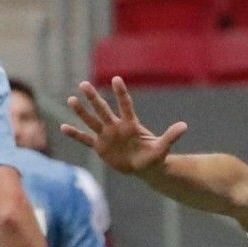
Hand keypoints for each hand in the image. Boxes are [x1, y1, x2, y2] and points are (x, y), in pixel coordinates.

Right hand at [62, 79, 189, 175]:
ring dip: (81, 112)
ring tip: (71, 99)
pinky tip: (63, 127)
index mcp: (131, 124)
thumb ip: (171, 136)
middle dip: (94, 98)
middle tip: (83, 84)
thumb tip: (184, 126)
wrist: (145, 168)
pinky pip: (85, 139)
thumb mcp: (163, 148)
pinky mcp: (100, 147)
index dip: (121, 93)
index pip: (125, 105)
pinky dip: (75, 135)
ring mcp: (107, 136)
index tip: (116, 79)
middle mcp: (116, 127)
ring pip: (92, 121)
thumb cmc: (155, 157)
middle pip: (103, 109)